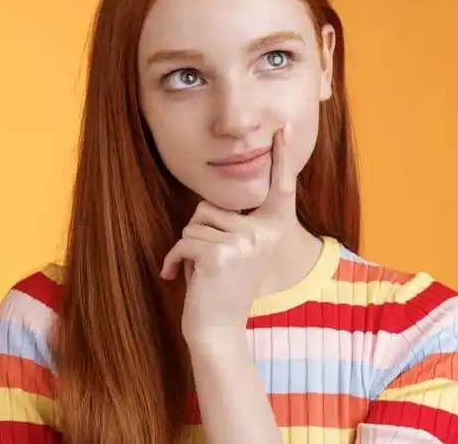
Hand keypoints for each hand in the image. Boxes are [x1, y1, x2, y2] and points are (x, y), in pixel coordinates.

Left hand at [160, 123, 299, 342]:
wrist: (217, 330)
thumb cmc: (220, 287)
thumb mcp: (235, 250)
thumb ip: (232, 224)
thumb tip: (210, 205)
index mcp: (273, 229)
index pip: (279, 188)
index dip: (281, 157)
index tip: (284, 127)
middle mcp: (264, 233)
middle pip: (212, 206)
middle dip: (198, 230)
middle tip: (206, 261)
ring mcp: (244, 243)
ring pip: (195, 223)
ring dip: (186, 247)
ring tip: (198, 272)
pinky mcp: (220, 254)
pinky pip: (184, 241)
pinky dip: (172, 259)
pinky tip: (174, 277)